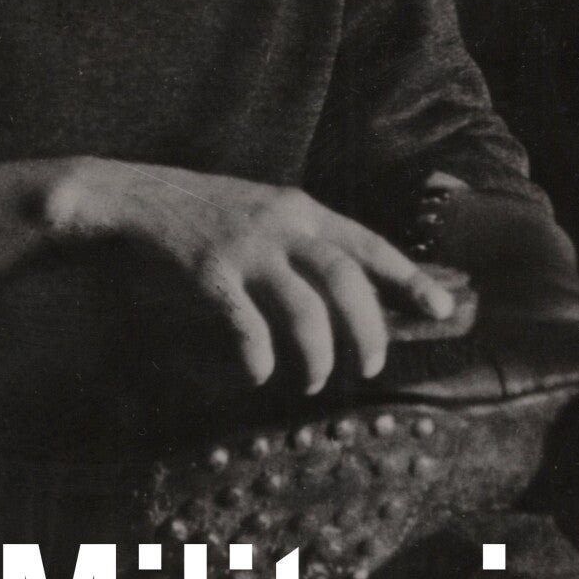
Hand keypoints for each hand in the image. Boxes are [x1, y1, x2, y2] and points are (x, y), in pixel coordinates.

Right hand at [0, 157, 457, 393]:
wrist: (135, 196)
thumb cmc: (207, 214)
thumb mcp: (267, 213)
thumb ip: (308, 243)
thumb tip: (356, 290)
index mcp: (303, 209)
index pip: (370, 244)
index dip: (410, 279)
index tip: (442, 309)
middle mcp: (282, 223)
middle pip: (346, 278)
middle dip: (368, 329)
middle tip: (371, 366)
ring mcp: (245, 246)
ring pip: (303, 306)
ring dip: (317, 353)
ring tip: (313, 382)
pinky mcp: (208, 270)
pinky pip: (247, 323)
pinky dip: (260, 356)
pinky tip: (260, 374)